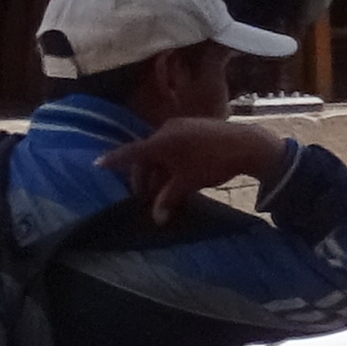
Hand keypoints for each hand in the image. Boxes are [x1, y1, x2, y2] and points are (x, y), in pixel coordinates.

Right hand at [110, 118, 293, 213]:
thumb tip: (157, 219)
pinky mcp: (194, 127)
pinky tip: (176, 176)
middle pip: (146, 155)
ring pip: (160, 151)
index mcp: (161, 142)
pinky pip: (173, 144)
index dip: (113, 160)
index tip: (97, 164)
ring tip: (163, 190)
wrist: (248, 144)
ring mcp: (182, 126)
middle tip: (145, 196)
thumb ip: (168, 199)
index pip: (131, 153)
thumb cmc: (213, 163)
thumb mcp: (187, 183)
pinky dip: (170, 160)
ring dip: (158, 170)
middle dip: (144, 176)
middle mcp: (167, 130)